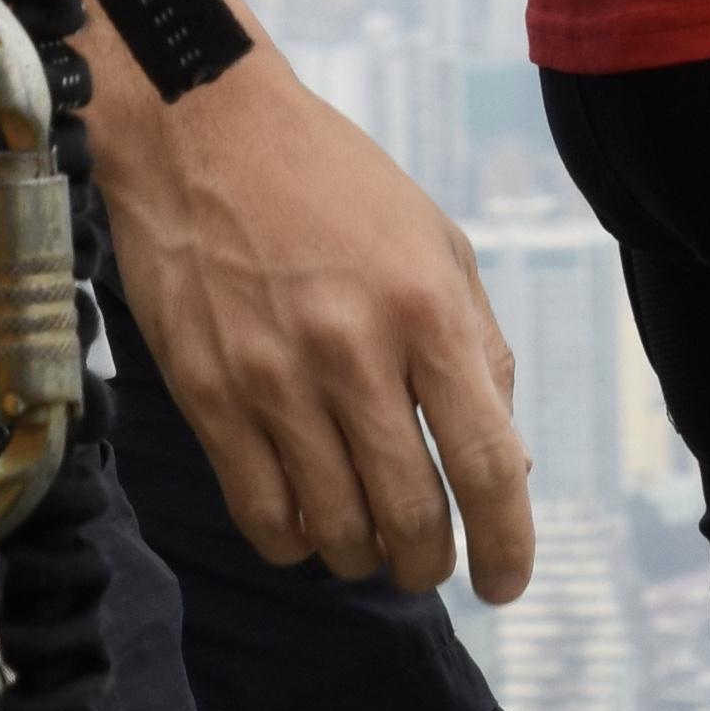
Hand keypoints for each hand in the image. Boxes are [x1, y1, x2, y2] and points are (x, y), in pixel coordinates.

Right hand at [76, 26, 534, 593]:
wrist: (201, 128)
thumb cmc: (334, 185)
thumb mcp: (438, 245)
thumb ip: (480, 354)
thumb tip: (509, 461)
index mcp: (426, 311)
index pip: (487, 465)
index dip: (509, 544)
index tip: (506, 582)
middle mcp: (353, 353)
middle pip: (411, 516)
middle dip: (431, 564)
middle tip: (431, 564)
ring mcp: (272, 379)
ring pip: (334, 529)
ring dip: (364, 558)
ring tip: (370, 545)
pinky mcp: (207, 393)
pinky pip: (260, 511)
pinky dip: (294, 542)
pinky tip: (308, 525)